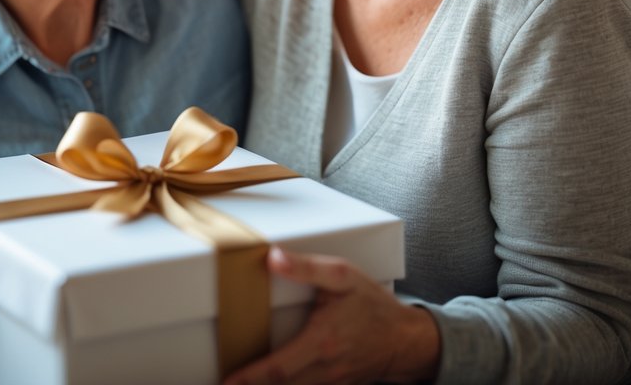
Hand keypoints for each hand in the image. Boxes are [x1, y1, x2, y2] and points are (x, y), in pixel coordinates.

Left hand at [223, 247, 439, 384]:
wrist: (406, 339)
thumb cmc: (374, 305)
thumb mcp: (344, 277)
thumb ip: (308, 268)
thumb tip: (273, 257)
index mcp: (322, 342)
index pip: (279, 368)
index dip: (251, 377)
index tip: (228, 380)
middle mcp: (325, 368)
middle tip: (224, 383)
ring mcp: (330, 381)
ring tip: (241, 383)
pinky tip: (272, 382)